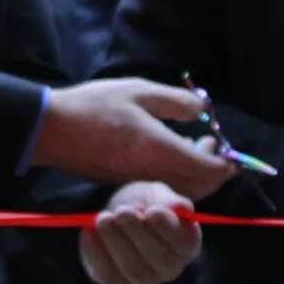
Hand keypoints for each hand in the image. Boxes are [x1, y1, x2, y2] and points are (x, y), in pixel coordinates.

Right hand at [35, 79, 235, 198]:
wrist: (52, 130)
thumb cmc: (95, 105)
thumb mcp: (139, 91)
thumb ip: (176, 102)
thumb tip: (203, 108)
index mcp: (160, 150)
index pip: (208, 169)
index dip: (227, 164)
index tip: (232, 151)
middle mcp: (153, 174)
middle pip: (200, 187)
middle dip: (216, 171)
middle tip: (213, 145)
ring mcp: (139, 183)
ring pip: (182, 191)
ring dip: (196, 175)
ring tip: (194, 146)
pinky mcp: (126, 185)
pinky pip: (163, 189)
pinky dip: (176, 177)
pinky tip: (169, 152)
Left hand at [83, 182, 201, 283]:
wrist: (118, 215)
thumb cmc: (144, 204)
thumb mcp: (156, 194)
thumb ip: (169, 201)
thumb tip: (183, 209)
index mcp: (186, 244)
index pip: (184, 242)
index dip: (168, 228)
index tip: (152, 212)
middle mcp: (169, 267)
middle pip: (157, 257)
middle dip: (137, 233)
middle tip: (122, 212)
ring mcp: (144, 280)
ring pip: (132, 267)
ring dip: (116, 242)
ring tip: (103, 218)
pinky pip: (108, 274)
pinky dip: (96, 253)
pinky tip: (89, 231)